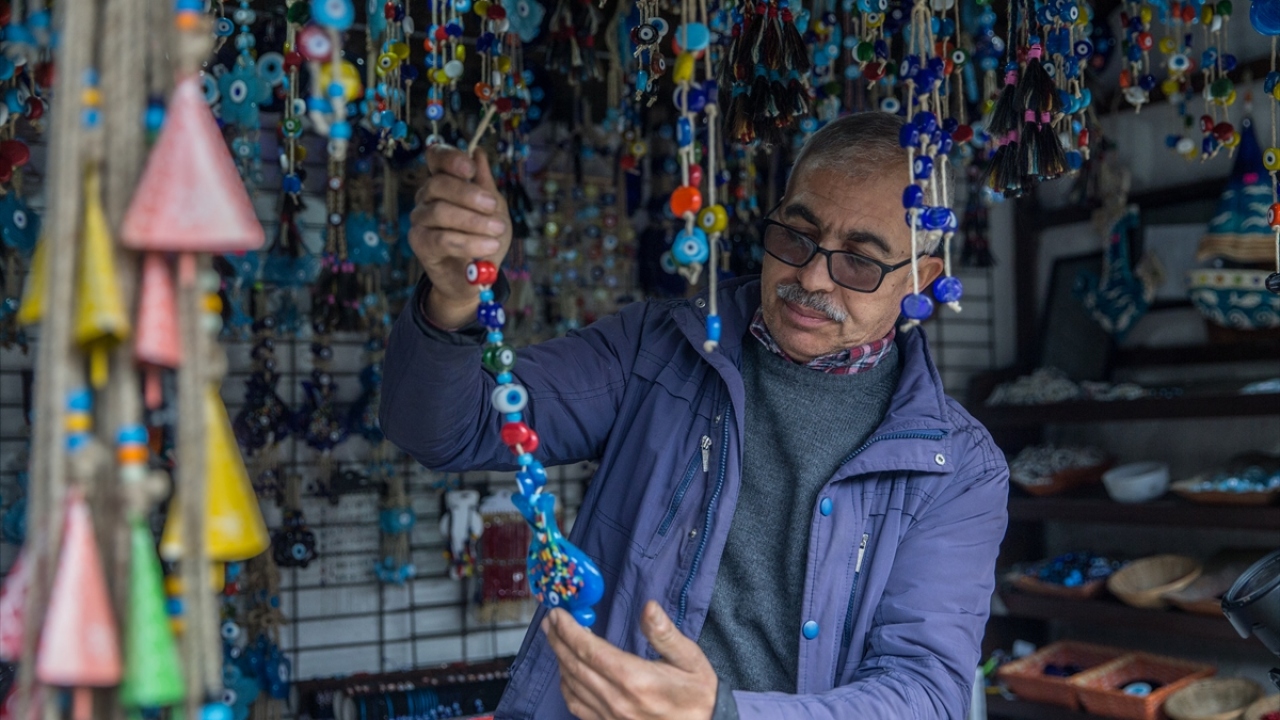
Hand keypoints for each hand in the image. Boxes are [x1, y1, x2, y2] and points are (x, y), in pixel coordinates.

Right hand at [409, 145, 511, 328]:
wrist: (478, 276)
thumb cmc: (485, 237)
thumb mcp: (495, 209)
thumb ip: (486, 184)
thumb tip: (478, 153)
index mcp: (444, 182)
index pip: (435, 158)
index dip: (450, 158)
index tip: (470, 168)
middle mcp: (427, 197)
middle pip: (438, 183)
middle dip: (469, 194)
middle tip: (492, 206)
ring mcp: (420, 219)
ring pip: (440, 211)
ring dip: (474, 221)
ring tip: (497, 231)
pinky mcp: (419, 243)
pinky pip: (441, 239)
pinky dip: (468, 242)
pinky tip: (488, 245)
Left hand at [543, 601, 717, 719]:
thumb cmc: (698, 696)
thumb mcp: (691, 660)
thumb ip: (665, 634)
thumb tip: (648, 607)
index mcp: (635, 679)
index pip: (590, 651)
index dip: (569, 630)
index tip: (558, 613)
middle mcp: (616, 699)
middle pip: (574, 666)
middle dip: (558, 640)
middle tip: (549, 621)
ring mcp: (609, 717)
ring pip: (571, 685)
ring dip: (559, 660)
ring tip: (554, 639)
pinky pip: (576, 706)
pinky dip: (566, 686)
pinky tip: (566, 673)